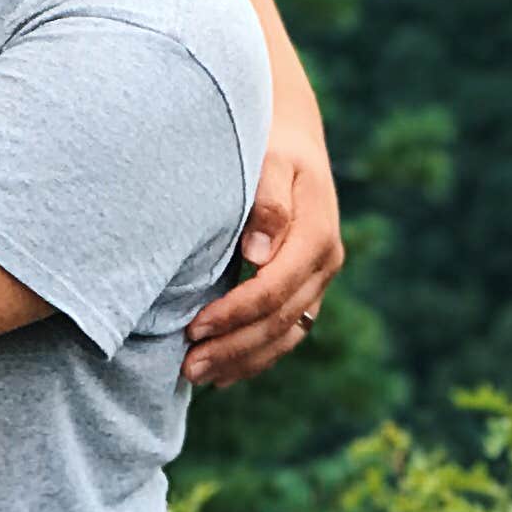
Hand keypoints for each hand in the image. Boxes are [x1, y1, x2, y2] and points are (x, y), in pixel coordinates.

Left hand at [183, 102, 344, 386]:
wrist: (293, 135)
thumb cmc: (271, 144)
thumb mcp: (270, 159)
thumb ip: (267, 202)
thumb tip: (257, 253)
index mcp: (317, 233)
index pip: (274, 289)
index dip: (235, 313)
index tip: (194, 327)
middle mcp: (325, 262)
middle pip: (280, 321)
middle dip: (233, 347)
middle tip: (187, 367)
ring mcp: (319, 278)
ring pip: (286, 334)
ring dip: (243, 360)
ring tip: (197, 376)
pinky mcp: (307, 286)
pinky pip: (287, 331)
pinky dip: (257, 355)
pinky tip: (225, 372)